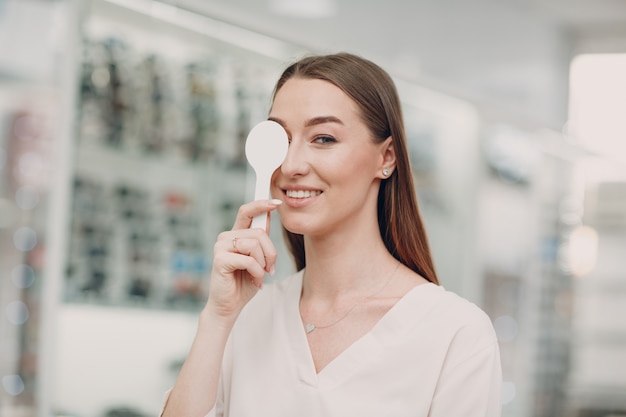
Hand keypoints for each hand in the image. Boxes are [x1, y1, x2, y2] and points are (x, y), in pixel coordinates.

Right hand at [205, 199, 281, 320]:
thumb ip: (260, 240)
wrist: (229, 306)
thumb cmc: (244, 283)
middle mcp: (226, 237)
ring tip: (259, 276)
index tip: (277, 203)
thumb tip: (268, 217)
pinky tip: (255, 281)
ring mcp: (221, 247)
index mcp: (235, 234)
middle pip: (258, 232)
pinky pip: (249, 260)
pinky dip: (257, 272)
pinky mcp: (220, 260)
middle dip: (271, 252)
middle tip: (270, 269)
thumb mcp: (258, 259)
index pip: (246, 211)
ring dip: (263, 264)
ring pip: (255, 244)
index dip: (261, 204)